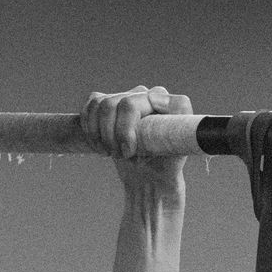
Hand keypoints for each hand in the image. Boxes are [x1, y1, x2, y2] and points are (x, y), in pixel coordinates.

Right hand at [82, 85, 193, 200]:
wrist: (149, 176)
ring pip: (102, 104)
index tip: (128, 152)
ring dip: (100, 133)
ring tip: (110, 152)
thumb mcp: (178, 154)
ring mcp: (130, 96)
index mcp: (172, 103)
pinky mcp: (110, 103)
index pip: (143, 101)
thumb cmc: (166, 166)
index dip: (128, 127)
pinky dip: (89, 125)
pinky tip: (98, 143)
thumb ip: (182, 133)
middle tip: (120, 156)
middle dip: (114, 134)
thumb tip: (172, 109)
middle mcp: (151, 95)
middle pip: (120, 103)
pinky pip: (92, 104)